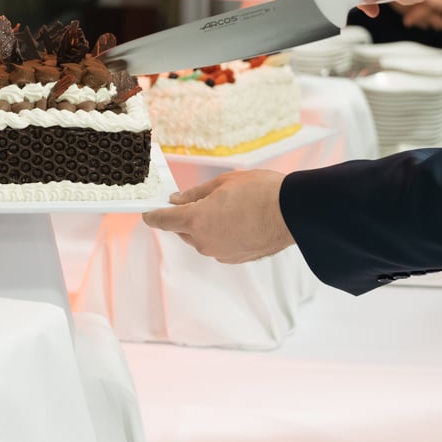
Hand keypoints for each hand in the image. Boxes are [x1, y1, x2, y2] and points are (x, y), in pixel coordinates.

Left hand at [142, 169, 294, 262]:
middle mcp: (204, 241)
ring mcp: (220, 253)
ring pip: (202, 239)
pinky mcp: (235, 258)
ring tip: (228, 208)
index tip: (148, 213)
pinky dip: (222, 235)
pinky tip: (238, 221)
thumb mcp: (224, 182)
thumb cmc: (261, 192)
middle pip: (182, 230)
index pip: (163, 221)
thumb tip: (178, 200)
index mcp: (196, 220)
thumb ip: (196, 193)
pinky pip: (219, 245)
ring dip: (206, 226)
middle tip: (199, 200)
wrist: (293, 213)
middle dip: (185, 217)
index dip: (153, 215)